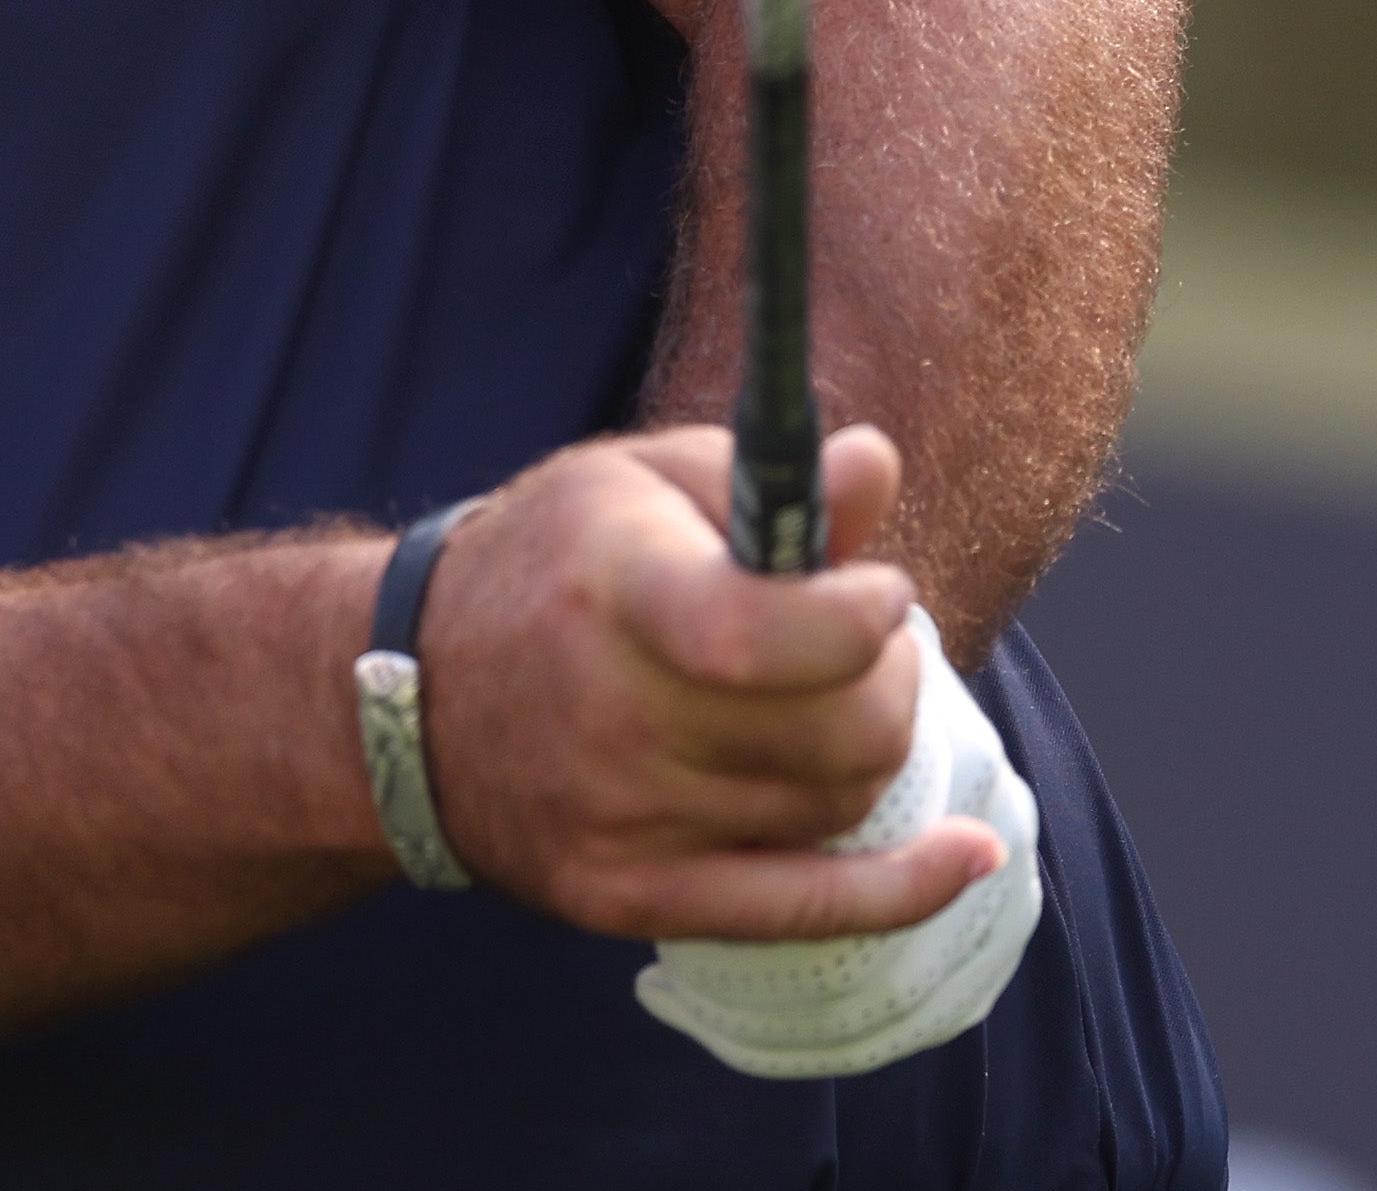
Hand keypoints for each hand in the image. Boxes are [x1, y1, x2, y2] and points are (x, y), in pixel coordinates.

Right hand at [406, 422, 1009, 941]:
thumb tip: (877, 466)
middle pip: (834, 731)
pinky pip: (802, 910)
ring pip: (834, 804)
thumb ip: (764, 482)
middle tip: (860, 643)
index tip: (877, 591)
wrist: (410, 696)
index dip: (855, 618)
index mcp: (615, 588)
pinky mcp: (629, 897)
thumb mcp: (635, 484)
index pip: (759, 633)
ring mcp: (621, 821)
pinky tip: (967, 855)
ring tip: (824, 701)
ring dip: (863, 747)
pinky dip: (904, 887)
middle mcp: (612, 714)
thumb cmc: (550, 566)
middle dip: (884, 678)